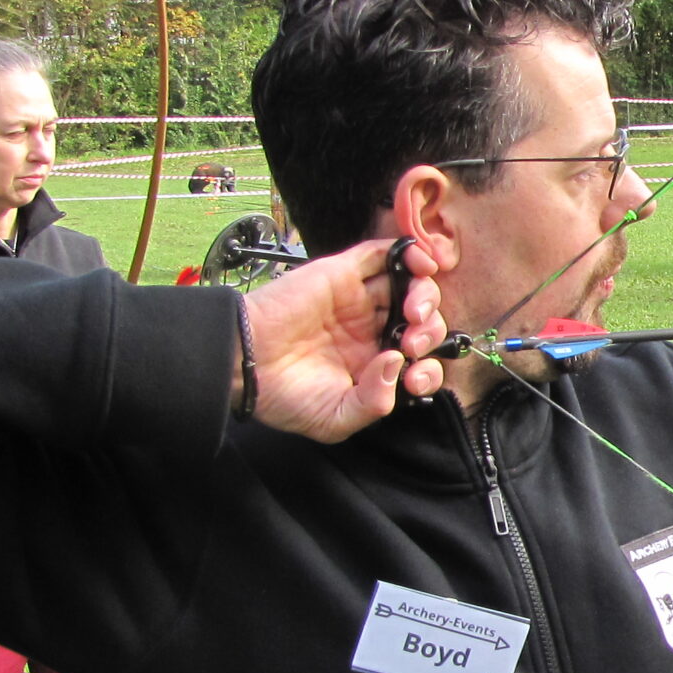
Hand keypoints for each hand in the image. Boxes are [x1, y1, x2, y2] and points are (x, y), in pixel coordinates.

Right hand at [241, 239, 447, 440]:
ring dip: (425, 296)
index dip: (428, 368)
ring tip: (411, 313)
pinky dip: (409, 254)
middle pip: (421, 322)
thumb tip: (399, 363)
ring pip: (409, 286)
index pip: (418, 362)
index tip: (416, 378)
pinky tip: (419, 267)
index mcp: (370, 366)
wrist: (242, 364)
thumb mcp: (335, 419)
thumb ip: (375, 402)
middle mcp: (369, 332)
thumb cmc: (282, 395)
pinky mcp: (342, 275)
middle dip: (430, 331)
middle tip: (412, 342)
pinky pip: (383, 254)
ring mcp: (358, 301)